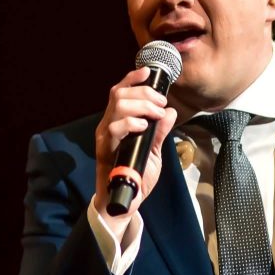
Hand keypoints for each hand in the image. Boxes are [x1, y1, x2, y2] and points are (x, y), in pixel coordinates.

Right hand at [93, 66, 177, 228]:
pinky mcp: (104, 150)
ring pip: (117, 106)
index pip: (120, 91)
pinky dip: (131, 123)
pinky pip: (114, 129)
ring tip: (156, 115)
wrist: (125, 202)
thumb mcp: (154, 151)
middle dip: (144, 92)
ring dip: (141, 105)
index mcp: (118, 122)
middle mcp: (108, 126)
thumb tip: (170, 112)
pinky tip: (144, 126)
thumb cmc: (137, 176)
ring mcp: (104, 137)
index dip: (132, 78)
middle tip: (161, 103)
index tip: (148, 72)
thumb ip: (160, 132)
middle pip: (119, 93)